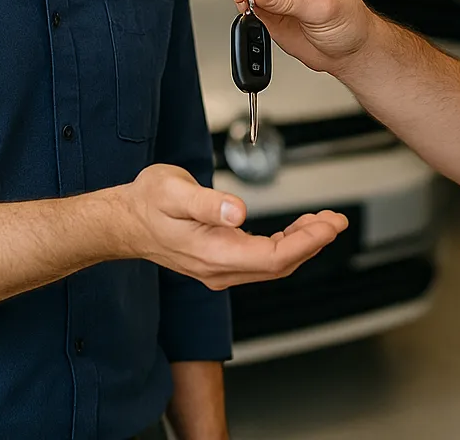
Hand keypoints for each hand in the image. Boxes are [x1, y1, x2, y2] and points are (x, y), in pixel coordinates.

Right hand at [118, 164, 347, 289]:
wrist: (124, 221)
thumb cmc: (147, 202)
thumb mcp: (172, 191)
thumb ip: (206, 202)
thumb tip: (238, 211)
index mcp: (212, 252)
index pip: (273, 257)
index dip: (307, 243)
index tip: (329, 224)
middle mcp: (219, 269)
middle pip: (279, 265)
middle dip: (313, 242)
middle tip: (336, 219)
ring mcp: (220, 269)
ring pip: (273, 265)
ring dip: (303, 244)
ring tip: (323, 221)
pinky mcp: (220, 263)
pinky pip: (262, 261)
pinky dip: (287, 245)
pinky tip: (297, 230)